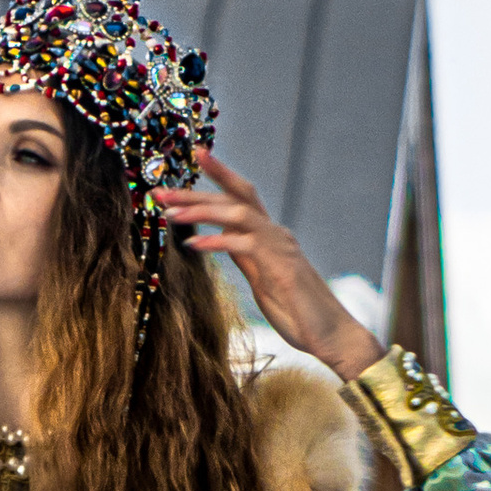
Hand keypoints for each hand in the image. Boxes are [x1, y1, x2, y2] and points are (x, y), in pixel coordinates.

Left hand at [154, 152, 381, 378]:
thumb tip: (222, 242)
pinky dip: (217, 241)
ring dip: (201, 211)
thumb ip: (245, 257)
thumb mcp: (263, 280)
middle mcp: (275, 234)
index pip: (241, 196)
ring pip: (238, 214)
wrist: (332, 336)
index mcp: (270, 236)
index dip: (219, 173)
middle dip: (195, 192)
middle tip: (159, 191)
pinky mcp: (281, 267)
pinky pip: (245, 245)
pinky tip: (193, 245)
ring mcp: (280, 247)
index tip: (194, 155)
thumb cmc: (298, 313)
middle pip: (234, 198)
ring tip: (169, 214)